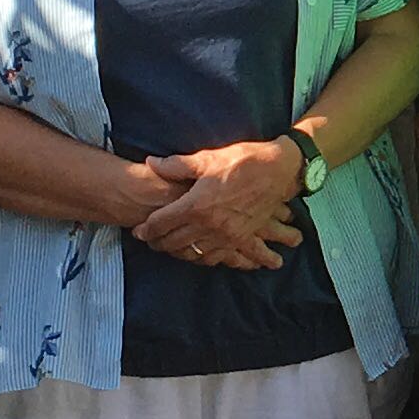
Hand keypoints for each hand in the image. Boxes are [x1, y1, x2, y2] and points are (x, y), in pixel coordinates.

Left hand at [133, 138, 305, 270]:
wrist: (279, 170)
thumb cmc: (242, 161)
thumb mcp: (207, 158)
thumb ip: (177, 165)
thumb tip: (151, 163)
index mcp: (196, 204)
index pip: (161, 223)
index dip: (146, 229)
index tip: (139, 231)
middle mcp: (209, 225)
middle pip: (174, 243)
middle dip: (159, 244)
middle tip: (151, 241)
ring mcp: (226, 235)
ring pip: (195, 254)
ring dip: (179, 254)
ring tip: (172, 249)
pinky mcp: (242, 239)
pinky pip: (221, 258)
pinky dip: (208, 260)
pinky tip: (201, 257)